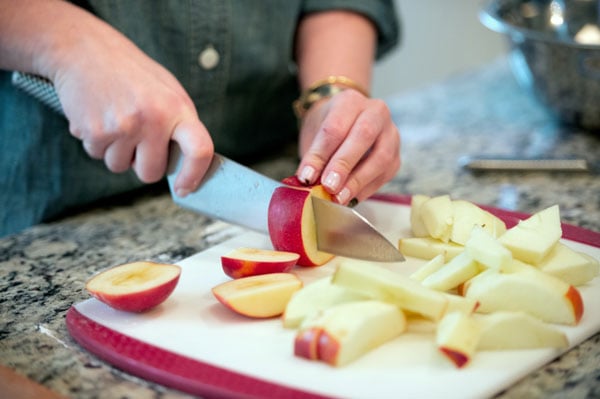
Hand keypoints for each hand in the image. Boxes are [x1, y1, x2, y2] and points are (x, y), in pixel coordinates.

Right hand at [49, 15, 211, 196]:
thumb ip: (178, 127)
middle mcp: (152, 119)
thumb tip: (185, 167)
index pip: (199, 150)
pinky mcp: (94, 131)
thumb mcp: (167, 91)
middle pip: (151, 173)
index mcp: (177, 108)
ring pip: (120, 167)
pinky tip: (98, 115)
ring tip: (115, 119)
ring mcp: (122, 126)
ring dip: (117, 152)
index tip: (184, 188)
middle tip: (136, 138)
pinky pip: (97, 156)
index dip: (194, 175)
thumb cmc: (131, 74)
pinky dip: (97, 142)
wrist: (84, 50)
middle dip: (142, 164)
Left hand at [296, 89, 400, 204]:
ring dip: (358, 181)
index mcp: (350, 101)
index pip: (335, 127)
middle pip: (363, 136)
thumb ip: (313, 156)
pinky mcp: (396, 156)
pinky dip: (366, 189)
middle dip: (344, 165)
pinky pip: (385, 174)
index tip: (306, 176)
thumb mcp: (314, 134)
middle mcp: (376, 112)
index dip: (320, 155)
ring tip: (339, 197)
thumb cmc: (328, 127)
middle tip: (328, 186)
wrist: (347, 122)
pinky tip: (350, 198)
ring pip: (381, 157)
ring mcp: (391, 134)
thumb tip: (307, 182)